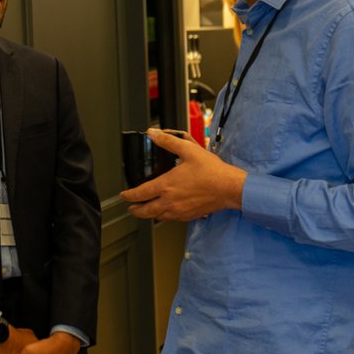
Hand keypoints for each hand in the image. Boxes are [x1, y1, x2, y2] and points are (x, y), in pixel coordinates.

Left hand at [120, 128, 245, 221]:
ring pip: (158, 217)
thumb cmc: (211, 171)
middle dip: (135, 210)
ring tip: (146, 211)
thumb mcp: (188, 150)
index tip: (124, 195)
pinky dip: (165, 216)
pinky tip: (167, 212)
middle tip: (131, 208)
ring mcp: (179, 211)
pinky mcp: (189, 216)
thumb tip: (153, 134)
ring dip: (149, 214)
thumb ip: (168, 141)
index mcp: (166, 186)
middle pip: (145, 211)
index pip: (140, 193)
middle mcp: (170, 201)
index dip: (129, 195)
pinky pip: (172, 219)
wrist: (229, 188)